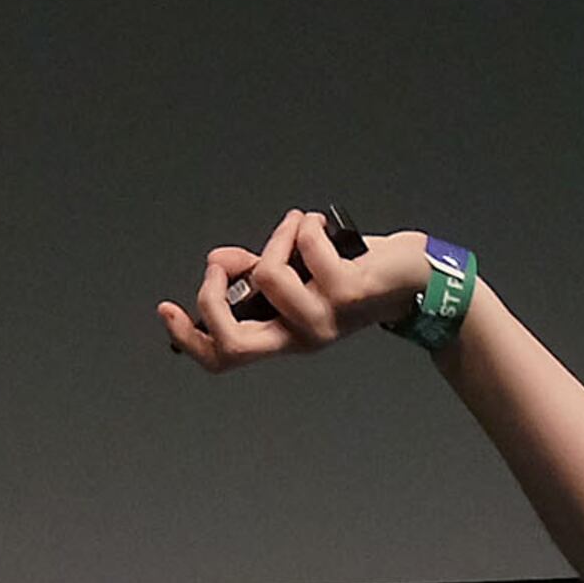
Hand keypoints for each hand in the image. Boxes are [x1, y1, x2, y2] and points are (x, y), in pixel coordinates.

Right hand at [157, 209, 431, 370]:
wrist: (416, 279)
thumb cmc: (356, 274)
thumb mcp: (300, 275)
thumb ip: (257, 270)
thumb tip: (219, 259)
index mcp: (284, 336)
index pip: (225, 357)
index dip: (189, 338)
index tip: (166, 308)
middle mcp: (300, 338)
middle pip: (233, 342)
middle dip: (211, 295)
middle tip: (222, 263)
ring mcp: (324, 321)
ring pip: (267, 275)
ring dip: (277, 237)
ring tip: (298, 227)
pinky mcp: (346, 295)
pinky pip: (305, 247)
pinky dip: (306, 224)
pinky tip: (322, 225)